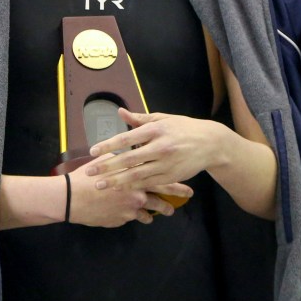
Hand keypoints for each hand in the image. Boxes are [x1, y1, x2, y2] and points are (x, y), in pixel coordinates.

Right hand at [67, 155, 193, 226]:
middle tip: (185, 198)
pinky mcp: (122, 220)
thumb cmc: (87, 177)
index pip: (160, 178)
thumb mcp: (106, 161)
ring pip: (150, 212)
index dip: (175, 182)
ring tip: (166, 211)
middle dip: (174, 198)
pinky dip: (138, 216)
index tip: (187, 184)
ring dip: (158, 211)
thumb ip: (122, 159)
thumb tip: (132, 154)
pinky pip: (135, 218)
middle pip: (161, 197)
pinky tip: (141, 216)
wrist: (72, 198)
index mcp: (134, 177)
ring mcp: (130, 209)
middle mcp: (136, 194)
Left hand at [84, 108, 227, 191]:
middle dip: (107, 167)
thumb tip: (120, 112)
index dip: (108, 145)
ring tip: (100, 185)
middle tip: (90, 172)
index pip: (127, 138)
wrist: (210, 143)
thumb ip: (140, 118)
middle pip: (129, 159)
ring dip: (116, 181)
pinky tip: (119, 188)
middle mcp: (160, 147)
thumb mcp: (163, 119)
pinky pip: (148, 183)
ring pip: (137, 175)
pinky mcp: (171, 176)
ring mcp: (166, 164)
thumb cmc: (183, 128)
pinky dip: (133, 187)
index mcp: (156, 130)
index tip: (93, 151)